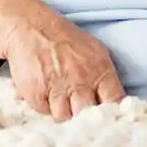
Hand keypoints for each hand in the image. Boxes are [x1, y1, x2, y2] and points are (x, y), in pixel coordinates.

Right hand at [2, 16, 124, 120]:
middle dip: (85, 118)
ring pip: (65, 118)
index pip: (115, 103)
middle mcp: (80, 81)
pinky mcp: (35, 93)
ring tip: (60, 99)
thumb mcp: (94, 53)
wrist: (30, 26)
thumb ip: (105, 79)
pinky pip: (44, 111)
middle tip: (81, 114)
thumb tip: (114, 106)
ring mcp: (57, 88)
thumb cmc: (65, 39)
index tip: (110, 121)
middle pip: (89, 117)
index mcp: (100, 71)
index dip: (114, 116)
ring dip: (63, 112)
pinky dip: (45, 105)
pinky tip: (45, 92)